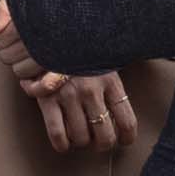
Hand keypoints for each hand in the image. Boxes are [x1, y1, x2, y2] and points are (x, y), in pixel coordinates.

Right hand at [2, 29, 147, 154]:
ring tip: (79, 136)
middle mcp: (92, 91)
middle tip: (98, 141)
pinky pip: (57, 134)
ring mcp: (69, 96)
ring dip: (81, 142)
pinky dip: (61, 145)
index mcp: (110, 80)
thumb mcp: (103, 56)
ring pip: (80, 138)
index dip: (127, 137)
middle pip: (104, 135)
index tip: (124, 141)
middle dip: (102, 144)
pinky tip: (63, 144)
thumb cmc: (79, 46)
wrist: (48, 31)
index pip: (127, 120)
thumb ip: (114, 78)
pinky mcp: (47, 99)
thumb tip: (124, 100)